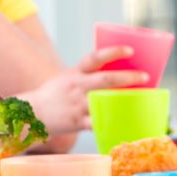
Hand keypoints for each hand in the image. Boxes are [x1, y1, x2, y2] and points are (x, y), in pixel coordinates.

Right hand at [26, 45, 147, 133]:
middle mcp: (77, 87)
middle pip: (104, 80)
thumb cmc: (55, 94)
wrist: (32, 112)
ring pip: (103, 101)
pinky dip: (111, 124)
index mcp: (75, 73)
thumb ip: (89, 76)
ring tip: (141, 101)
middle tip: (145, 76)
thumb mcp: (68, 78)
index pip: (94, 58)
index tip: (130, 50)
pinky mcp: (77, 121)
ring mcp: (77, 105)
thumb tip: (120, 74)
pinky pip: (97, 123)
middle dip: (127, 77)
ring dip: (123, 100)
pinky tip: (124, 125)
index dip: (112, 52)